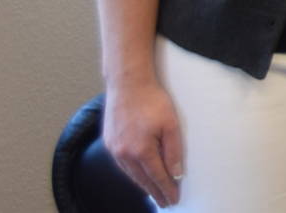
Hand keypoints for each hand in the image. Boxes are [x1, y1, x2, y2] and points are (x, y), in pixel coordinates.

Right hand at [102, 76, 183, 205]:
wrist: (127, 83)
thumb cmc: (152, 100)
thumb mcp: (171, 124)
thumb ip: (174, 150)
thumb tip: (176, 174)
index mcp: (141, 150)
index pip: (157, 176)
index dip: (166, 189)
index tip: (174, 199)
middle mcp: (124, 153)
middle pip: (142, 179)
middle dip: (155, 191)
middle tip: (165, 202)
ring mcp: (114, 148)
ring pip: (130, 173)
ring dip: (142, 184)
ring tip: (153, 193)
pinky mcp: (108, 141)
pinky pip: (121, 164)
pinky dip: (132, 173)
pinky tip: (137, 175)